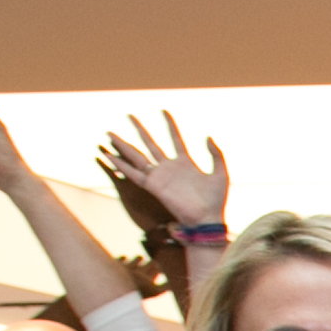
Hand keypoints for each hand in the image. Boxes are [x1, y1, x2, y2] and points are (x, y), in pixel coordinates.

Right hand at [98, 111, 229, 227]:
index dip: (170, 125)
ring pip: (138, 155)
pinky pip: (133, 173)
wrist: (207, 219)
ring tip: (110, 134)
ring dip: (123, 145)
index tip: (163, 110)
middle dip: (140, 129)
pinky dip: (120, 165)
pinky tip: (109, 155)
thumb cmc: (216, 200)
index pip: (175, 139)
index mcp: (185, 163)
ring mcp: (160, 176)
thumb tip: (208, 136)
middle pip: (151, 143)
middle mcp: (169, 168)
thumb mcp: (221, 173)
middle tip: (129, 115)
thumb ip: (216, 154)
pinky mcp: (153, 186)